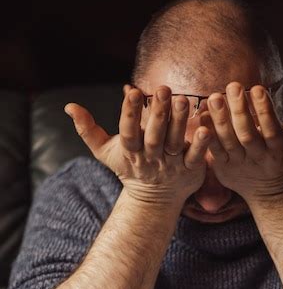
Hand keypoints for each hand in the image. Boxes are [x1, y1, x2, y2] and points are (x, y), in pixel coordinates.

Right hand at [64, 85, 210, 205]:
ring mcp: (171, 165)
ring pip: (174, 143)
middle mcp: (151, 158)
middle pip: (154, 135)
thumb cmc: (129, 167)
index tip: (132, 91)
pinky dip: (200, 145)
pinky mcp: (190, 170)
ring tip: (183, 100)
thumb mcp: (105, 151)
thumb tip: (69, 106)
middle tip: (163, 89)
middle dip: (158, 113)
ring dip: (179, 122)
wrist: (153, 200)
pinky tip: (206, 128)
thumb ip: (88, 129)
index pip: (128, 131)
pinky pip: (196, 157)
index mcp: (131, 151)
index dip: (129, 113)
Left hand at [201, 82, 282, 203]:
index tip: (259, 88)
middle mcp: (258, 157)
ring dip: (220, 120)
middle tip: (233, 85)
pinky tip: (201, 114)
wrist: (270, 191)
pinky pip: (212, 150)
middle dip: (240, 111)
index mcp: (279, 149)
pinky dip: (206, 134)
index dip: (265, 110)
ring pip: (228, 142)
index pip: (272, 129)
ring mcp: (239, 164)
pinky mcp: (223, 167)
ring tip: (214, 96)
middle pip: (247, 135)